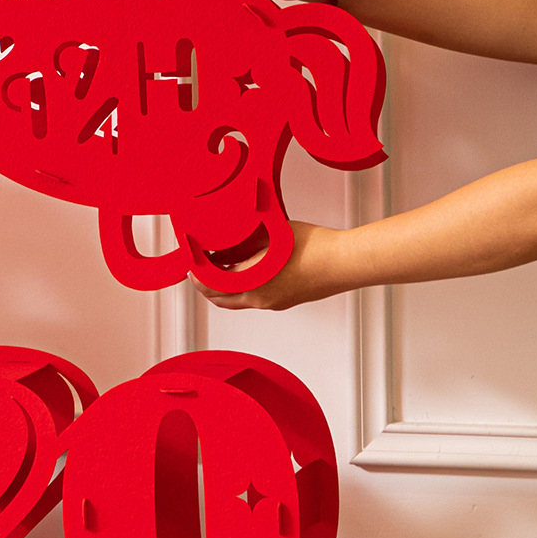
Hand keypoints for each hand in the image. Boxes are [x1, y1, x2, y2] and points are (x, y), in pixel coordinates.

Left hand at [192, 222, 346, 310]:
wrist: (345, 262)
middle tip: (200, 270)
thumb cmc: (313, 246)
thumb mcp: (271, 234)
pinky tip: (249, 268)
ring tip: (223, 264)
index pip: (210, 286)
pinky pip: (256, 297)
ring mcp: (273, 303)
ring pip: (239, 299)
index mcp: (250, 283)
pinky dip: (245, 287)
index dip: (196, 276)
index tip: (191, 265)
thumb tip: (227, 238)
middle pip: (221, 299)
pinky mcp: (286, 301)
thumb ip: (245, 240)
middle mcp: (259, 299)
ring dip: (227, 286)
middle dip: (207, 286)